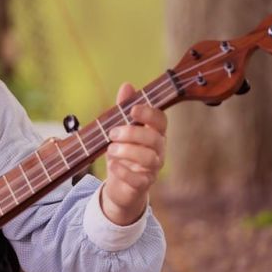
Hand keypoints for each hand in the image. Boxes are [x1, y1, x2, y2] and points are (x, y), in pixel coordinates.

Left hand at [101, 82, 166, 224]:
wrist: (119, 186)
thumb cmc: (122, 155)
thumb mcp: (119, 130)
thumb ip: (123, 109)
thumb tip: (127, 85)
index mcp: (154, 134)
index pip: (161, 121)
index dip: (149, 113)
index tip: (132, 110)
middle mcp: (158, 151)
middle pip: (155, 139)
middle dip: (131, 133)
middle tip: (112, 133)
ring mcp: (152, 169)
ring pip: (149, 158)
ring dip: (127, 151)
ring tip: (110, 149)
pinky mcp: (143, 185)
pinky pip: (139, 178)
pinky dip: (123, 170)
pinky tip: (112, 165)